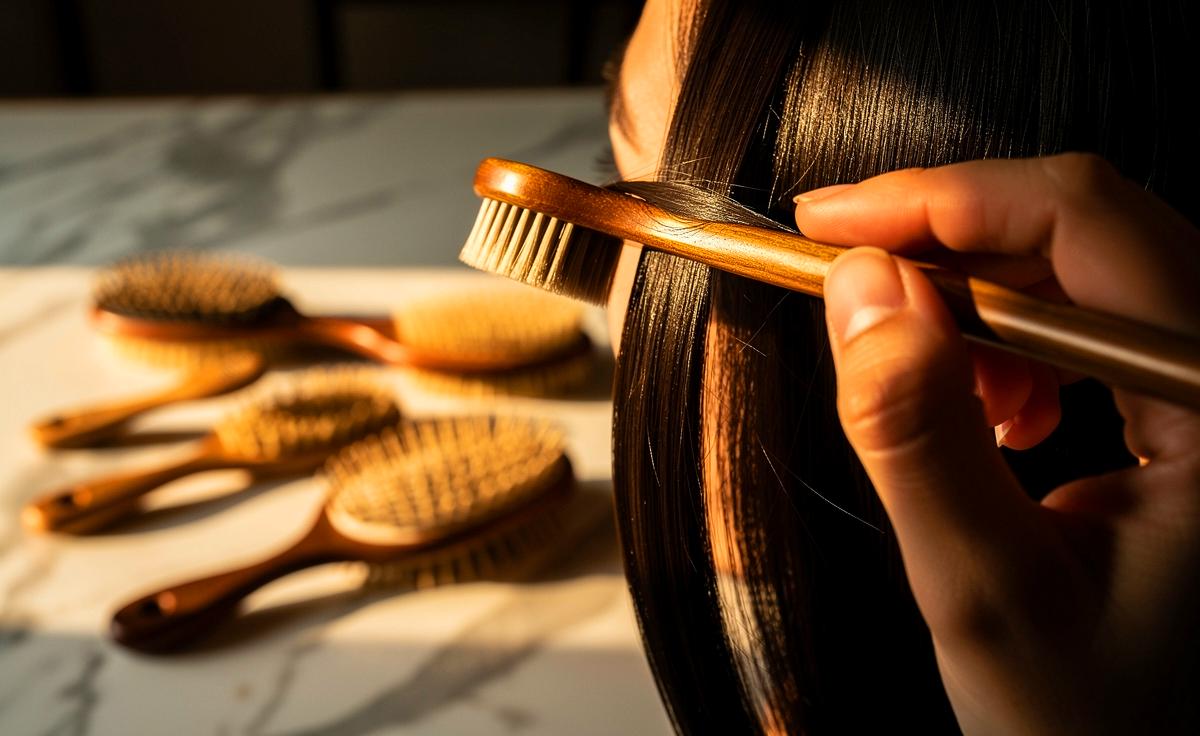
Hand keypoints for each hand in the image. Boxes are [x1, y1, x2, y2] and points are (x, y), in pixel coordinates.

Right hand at [795, 153, 1199, 733]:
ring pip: (1089, 268)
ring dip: (980, 301)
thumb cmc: (1090, 720)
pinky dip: (1017, 342)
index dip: (939, 201)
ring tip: (933, 385)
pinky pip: (1100, 320)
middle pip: (1089, 229)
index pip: (1084, 225)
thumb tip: (861, 287)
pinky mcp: (1193, 408)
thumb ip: (918, 435)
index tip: (824, 224)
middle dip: (946, 243)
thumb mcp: (986, 592)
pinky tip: (998, 415)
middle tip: (844, 282)